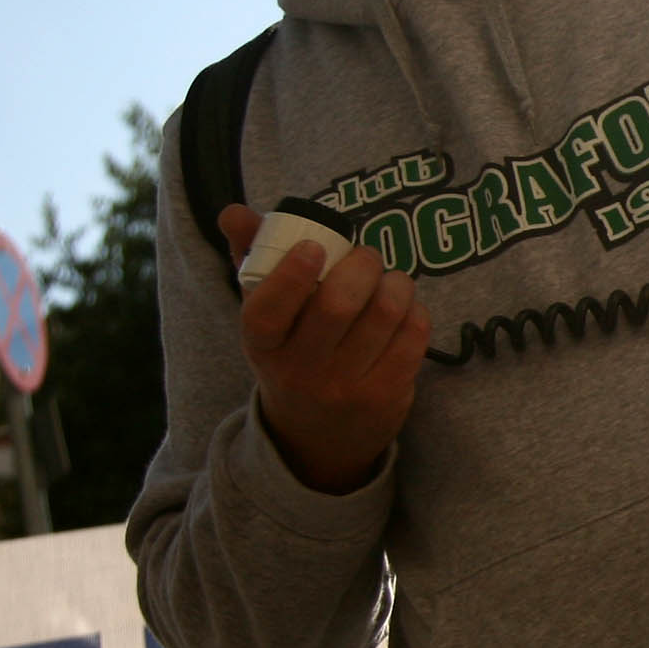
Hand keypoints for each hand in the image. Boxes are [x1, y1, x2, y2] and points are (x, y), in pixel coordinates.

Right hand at [227, 205, 429, 492]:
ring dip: (395, 281)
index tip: (314, 247)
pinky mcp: (388, 395)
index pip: (267, 311)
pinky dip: (414, 308)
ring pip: (385, 312)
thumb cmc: (291, 353)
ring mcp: (347, 387)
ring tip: (388, 279)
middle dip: (362, 264)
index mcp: (263, 345)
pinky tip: (403, 310)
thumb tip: (234, 212)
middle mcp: (301, 371)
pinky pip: (414, 333)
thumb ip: (252, 259)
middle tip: (365, 256)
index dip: (292, 274)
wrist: (316, 435)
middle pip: (339, 304)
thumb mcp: (264, 317)